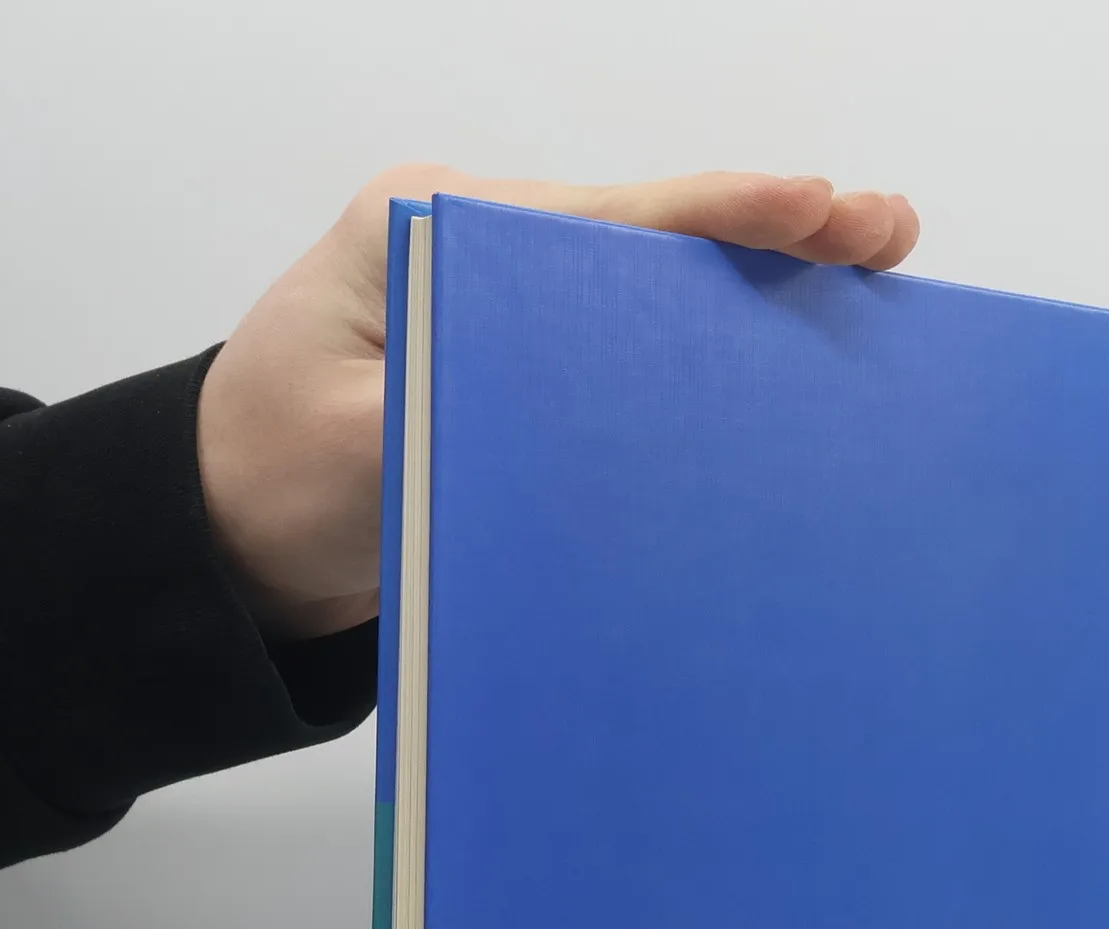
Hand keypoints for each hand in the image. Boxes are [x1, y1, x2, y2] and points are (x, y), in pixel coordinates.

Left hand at [197, 166, 920, 638]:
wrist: (222, 539)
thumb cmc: (268, 482)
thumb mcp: (359, 446)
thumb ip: (463, 407)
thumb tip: (603, 408)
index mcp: (436, 232)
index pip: (607, 218)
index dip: (722, 213)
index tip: (818, 209)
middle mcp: (482, 253)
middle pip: (650, 239)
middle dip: (770, 234)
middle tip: (887, 233)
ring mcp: (506, 314)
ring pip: (652, 294)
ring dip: (754, 291)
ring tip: (868, 279)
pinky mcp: (521, 378)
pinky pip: (630, 359)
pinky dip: (708, 356)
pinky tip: (780, 366)